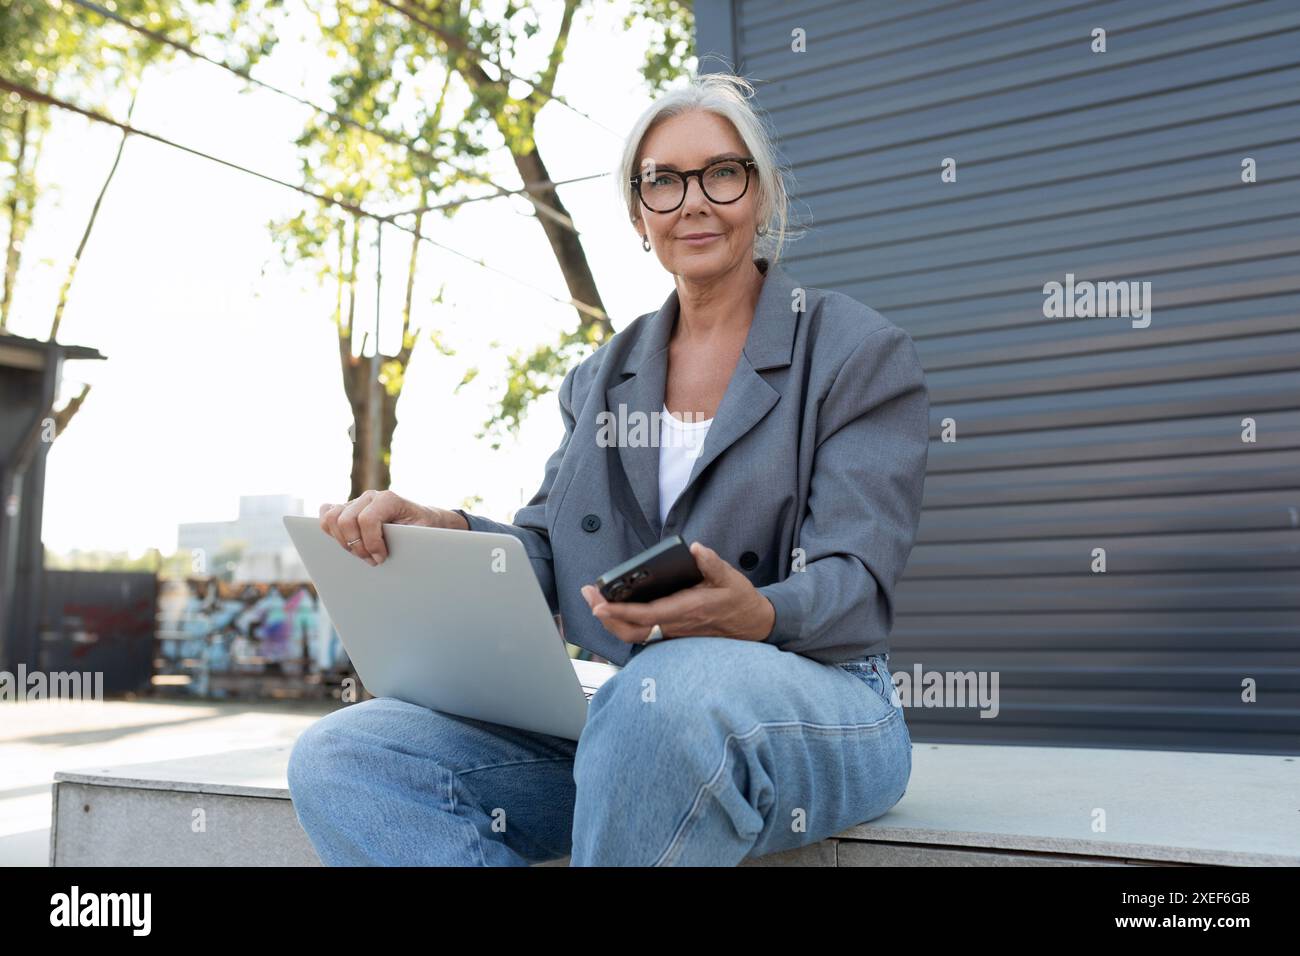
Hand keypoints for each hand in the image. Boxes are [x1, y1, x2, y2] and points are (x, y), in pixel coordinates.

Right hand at [318, 491, 465, 565]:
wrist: (424, 520)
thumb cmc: (423, 529)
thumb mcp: (421, 534)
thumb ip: (404, 539)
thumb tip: (384, 555)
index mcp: (388, 499)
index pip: (366, 519)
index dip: (371, 542)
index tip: (381, 557)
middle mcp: (370, 497)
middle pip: (345, 520)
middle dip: (356, 546)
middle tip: (372, 560)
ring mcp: (356, 502)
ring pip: (331, 518)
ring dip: (343, 541)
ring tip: (361, 553)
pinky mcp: (347, 510)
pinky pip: (327, 514)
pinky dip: (330, 530)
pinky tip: (348, 543)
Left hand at [579, 541, 775, 645]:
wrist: (753, 624)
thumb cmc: (739, 600)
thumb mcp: (730, 578)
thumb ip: (712, 563)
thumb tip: (695, 548)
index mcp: (687, 609)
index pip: (647, 614)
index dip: (620, 612)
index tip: (600, 604)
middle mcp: (676, 625)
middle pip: (632, 630)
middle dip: (606, 616)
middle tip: (588, 596)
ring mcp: (673, 632)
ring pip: (635, 634)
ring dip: (612, 621)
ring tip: (595, 600)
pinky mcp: (672, 633)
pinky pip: (643, 633)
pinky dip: (623, 624)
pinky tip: (613, 609)